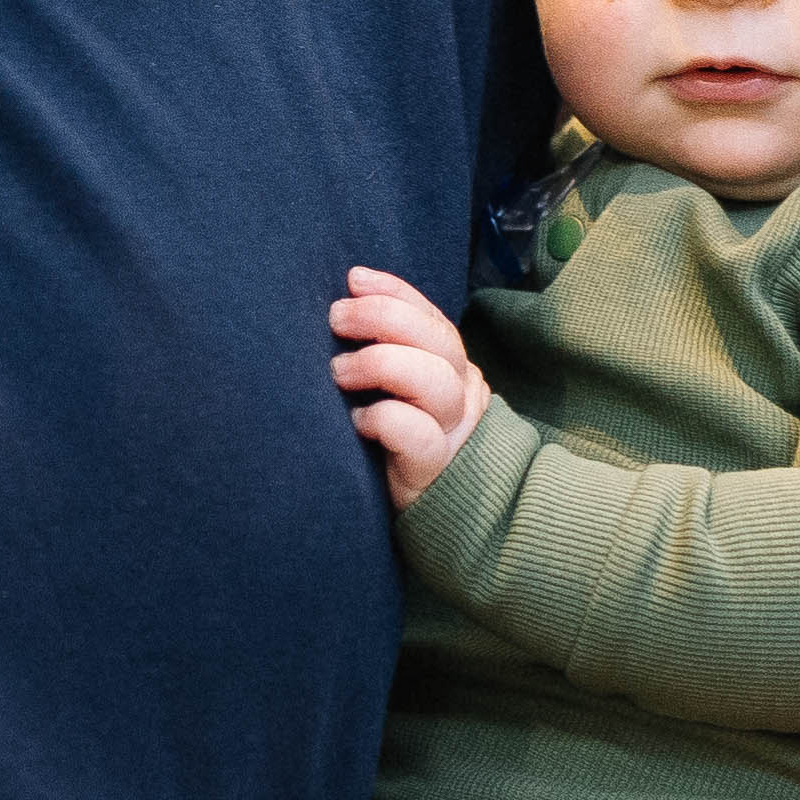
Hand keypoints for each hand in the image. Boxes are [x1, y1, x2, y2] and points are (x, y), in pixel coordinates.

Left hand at [328, 267, 487, 506]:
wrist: (444, 520)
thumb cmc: (403, 447)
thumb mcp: (402, 393)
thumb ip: (391, 355)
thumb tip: (345, 304)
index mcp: (454, 369)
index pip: (432, 318)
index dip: (394, 292)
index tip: (354, 279)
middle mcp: (462, 394)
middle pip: (437, 340)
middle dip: (382, 318)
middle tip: (337, 319)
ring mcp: (453, 431)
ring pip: (432, 378)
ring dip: (379, 363)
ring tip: (339, 372)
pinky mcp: (434, 467)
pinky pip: (414, 431)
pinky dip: (382, 417)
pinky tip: (358, 421)